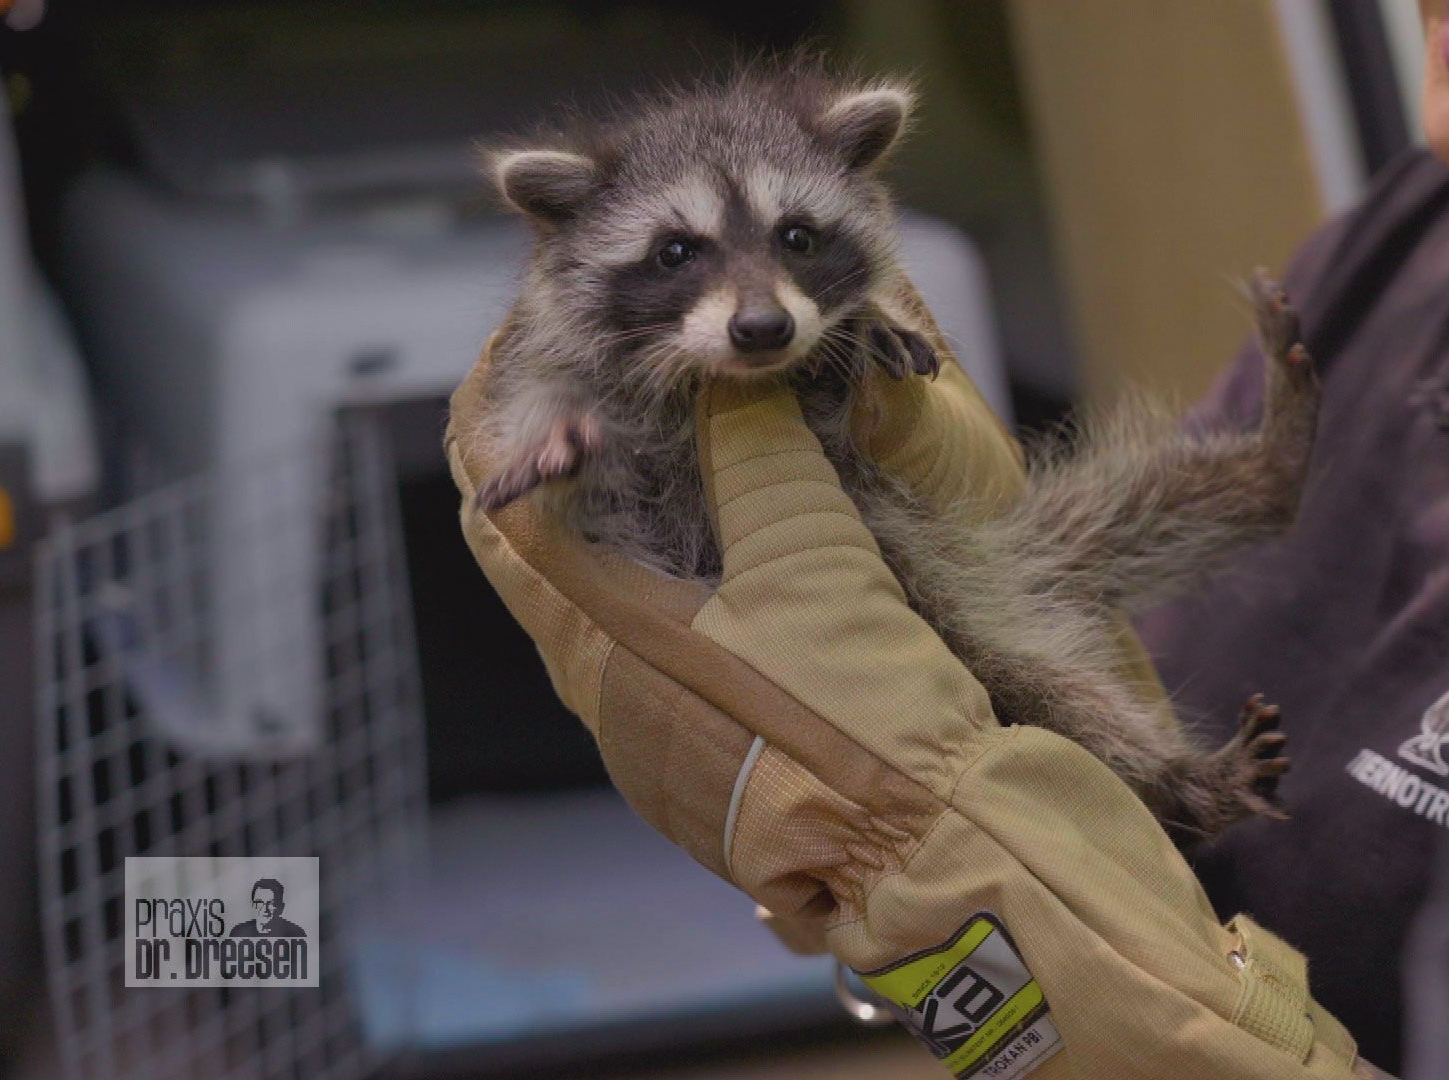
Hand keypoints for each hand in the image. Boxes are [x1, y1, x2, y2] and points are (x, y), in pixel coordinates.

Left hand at [446, 294, 1358, 1077]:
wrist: (941, 867)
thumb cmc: (862, 729)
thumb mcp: (814, 566)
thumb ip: (761, 460)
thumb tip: (734, 387)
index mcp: (599, 638)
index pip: (507, 501)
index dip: (520, 414)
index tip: (564, 353)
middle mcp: (607, 688)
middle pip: (558, 542)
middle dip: (599, 453)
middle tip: (663, 381)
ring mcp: (658, 730)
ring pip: (624, 589)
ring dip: (660, 511)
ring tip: (727, 443)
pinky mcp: (717, 754)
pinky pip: (682, 638)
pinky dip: (706, 573)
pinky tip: (770, 541)